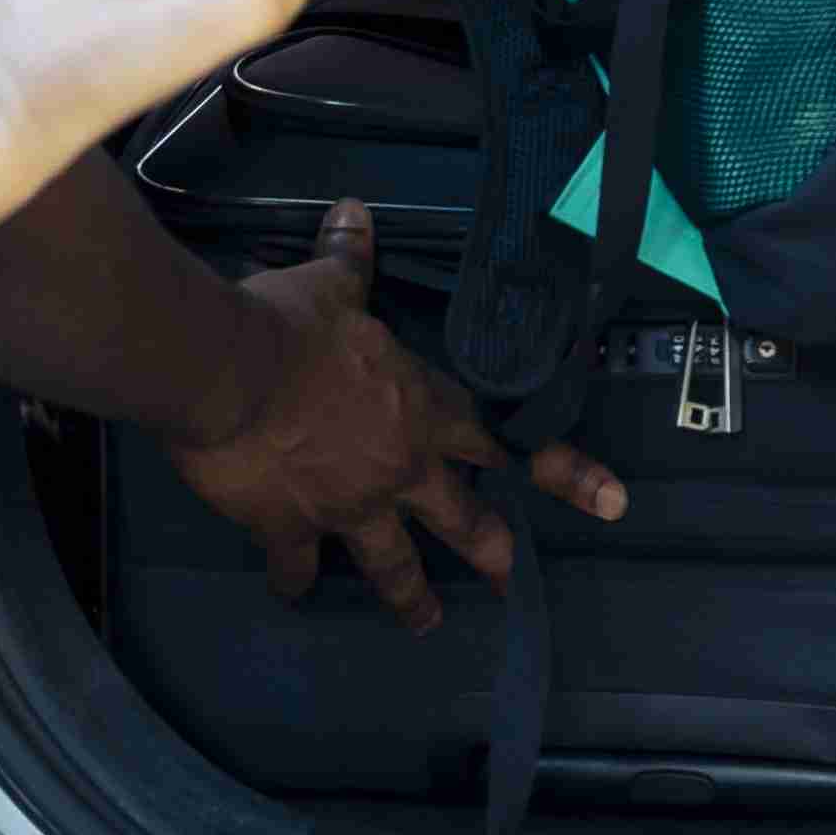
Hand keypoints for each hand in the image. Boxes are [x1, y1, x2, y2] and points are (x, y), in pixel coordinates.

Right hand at [172, 203, 626, 628]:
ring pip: (394, 563)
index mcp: (423, 408)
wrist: (225, 370)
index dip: (564, 470)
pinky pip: (299, 565)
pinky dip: (296, 579)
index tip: (610, 500)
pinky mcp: (292, 527)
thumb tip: (355, 214)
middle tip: (505, 573)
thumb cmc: (289, 326)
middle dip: (487, 547)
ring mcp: (349, 505)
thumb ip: (352, 259)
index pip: (508, 441)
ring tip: (425, 620)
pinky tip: (295, 591)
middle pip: (460, 516)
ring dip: (411, 594)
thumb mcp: (331, 286)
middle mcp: (399, 467)